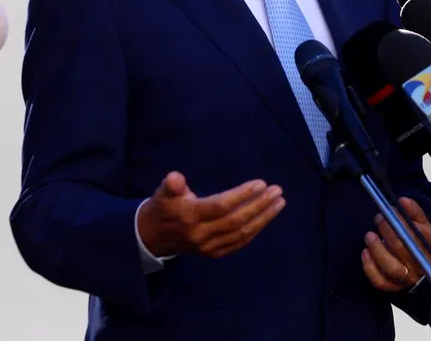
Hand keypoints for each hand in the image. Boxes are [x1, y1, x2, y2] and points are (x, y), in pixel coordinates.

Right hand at [136, 172, 284, 258]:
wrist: (152, 237)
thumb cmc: (162, 207)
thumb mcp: (162, 193)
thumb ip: (171, 185)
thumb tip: (175, 177)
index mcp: (189, 216)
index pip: (221, 206)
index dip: (242, 195)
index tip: (261, 183)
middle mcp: (201, 234)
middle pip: (236, 220)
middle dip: (259, 205)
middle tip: (277, 191)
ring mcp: (209, 246)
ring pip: (241, 233)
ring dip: (263, 218)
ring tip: (279, 202)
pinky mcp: (213, 252)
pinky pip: (238, 242)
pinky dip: (255, 231)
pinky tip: (266, 218)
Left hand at [361, 197, 430, 292]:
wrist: (420, 263)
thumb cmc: (419, 240)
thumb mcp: (422, 224)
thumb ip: (414, 211)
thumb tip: (402, 202)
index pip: (417, 235)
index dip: (400, 222)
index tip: (389, 210)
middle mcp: (422, 266)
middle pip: (402, 249)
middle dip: (387, 231)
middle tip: (378, 218)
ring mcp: (407, 279)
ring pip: (391, 267)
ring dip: (377, 249)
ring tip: (369, 235)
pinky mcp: (393, 287)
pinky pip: (380, 281)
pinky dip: (369, 267)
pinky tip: (365, 252)